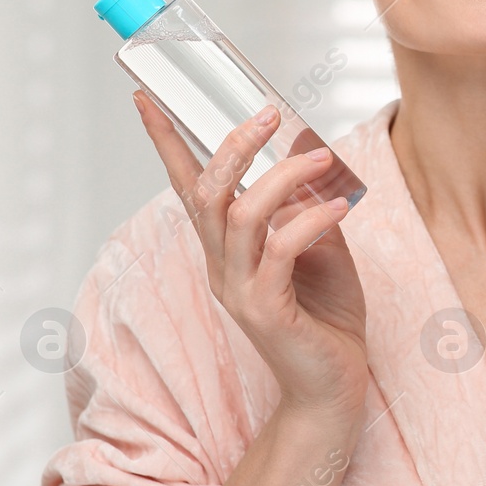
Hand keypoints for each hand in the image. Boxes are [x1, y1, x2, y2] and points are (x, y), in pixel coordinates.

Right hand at [134, 93, 368, 418]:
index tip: (147, 98)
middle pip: (207, 193)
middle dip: (232, 147)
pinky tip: (339, 208)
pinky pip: (280, 252)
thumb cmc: (326, 318)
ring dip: (283, 177)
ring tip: (322, 158)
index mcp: (226, 250)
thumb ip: (310, 209)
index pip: (189, 188)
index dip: (167, 144)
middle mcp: (222, 266)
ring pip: (241, 216)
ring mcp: (239, 290)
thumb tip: (311, 157)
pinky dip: (310, 221)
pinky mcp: (266, 311)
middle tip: (268, 114)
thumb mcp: (322, 251)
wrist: (332, 387)